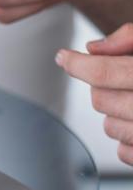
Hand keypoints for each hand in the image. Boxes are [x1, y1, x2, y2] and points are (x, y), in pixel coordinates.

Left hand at [55, 23, 132, 165]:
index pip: (103, 71)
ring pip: (108, 126)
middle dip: (104, 87)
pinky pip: (122, 152)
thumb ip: (130, 37)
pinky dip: (127, 138)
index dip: (77, 63)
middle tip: (124, 79)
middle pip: (100, 99)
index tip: (63, 57)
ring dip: (115, 113)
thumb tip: (93, 48)